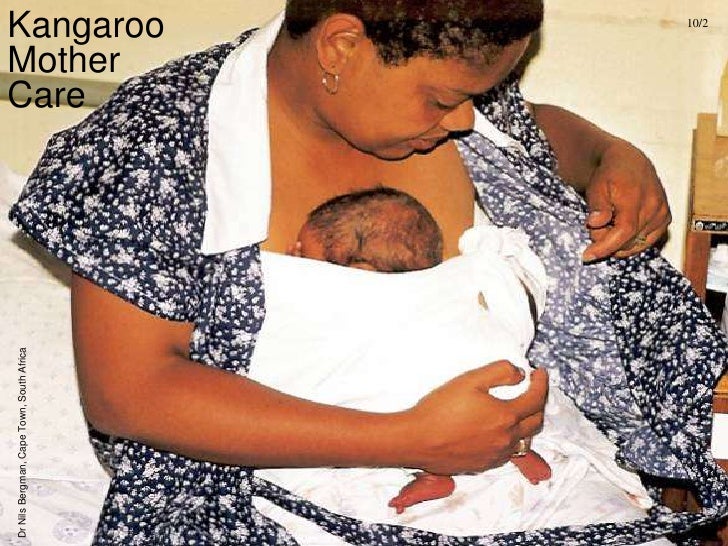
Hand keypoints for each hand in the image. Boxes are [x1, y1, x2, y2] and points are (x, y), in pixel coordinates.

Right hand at [403, 361, 547, 474]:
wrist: (416, 440)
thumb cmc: (439, 409)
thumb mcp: (470, 380)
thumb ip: (500, 372)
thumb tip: (519, 374)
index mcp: (505, 416)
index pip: (536, 399)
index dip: (542, 383)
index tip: (539, 372)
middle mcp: (506, 439)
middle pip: (536, 422)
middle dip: (539, 403)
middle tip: (533, 389)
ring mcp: (495, 455)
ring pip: (525, 441)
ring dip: (528, 424)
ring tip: (520, 411)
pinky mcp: (483, 465)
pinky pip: (508, 453)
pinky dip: (512, 439)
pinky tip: (500, 431)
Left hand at [582, 140, 670, 261]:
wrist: (628, 162)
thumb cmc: (610, 174)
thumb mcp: (596, 186)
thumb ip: (597, 206)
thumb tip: (596, 223)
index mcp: (637, 198)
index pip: (624, 232)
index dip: (605, 247)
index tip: (588, 255)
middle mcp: (654, 207)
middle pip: (629, 240)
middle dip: (607, 242)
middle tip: (595, 229)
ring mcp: (662, 214)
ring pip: (638, 243)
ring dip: (619, 242)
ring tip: (608, 225)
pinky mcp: (665, 219)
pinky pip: (648, 240)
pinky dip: (631, 241)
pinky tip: (620, 230)